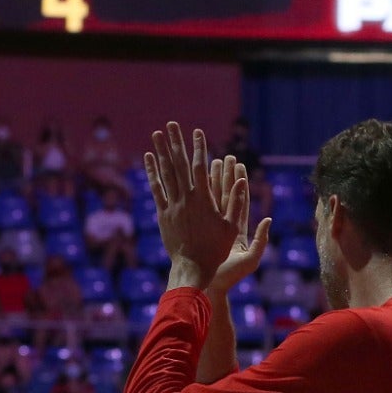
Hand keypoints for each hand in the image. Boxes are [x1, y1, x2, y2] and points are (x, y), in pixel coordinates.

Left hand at [143, 123, 242, 290]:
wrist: (192, 268)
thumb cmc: (216, 250)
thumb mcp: (232, 228)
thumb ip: (236, 202)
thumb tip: (242, 180)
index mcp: (204, 200)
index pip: (200, 167)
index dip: (199, 148)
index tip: (197, 132)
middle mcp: (186, 199)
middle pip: (179, 165)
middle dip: (176, 142)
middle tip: (171, 124)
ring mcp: (172, 206)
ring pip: (165, 173)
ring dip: (160, 151)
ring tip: (157, 133)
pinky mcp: (163, 214)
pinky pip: (156, 189)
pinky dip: (152, 173)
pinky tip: (149, 158)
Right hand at [205, 154, 270, 296]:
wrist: (210, 288)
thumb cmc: (229, 278)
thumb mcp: (249, 259)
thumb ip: (261, 240)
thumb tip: (268, 220)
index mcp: (238, 229)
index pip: (240, 199)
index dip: (238, 181)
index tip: (237, 164)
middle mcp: (224, 226)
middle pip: (225, 194)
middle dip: (224, 175)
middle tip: (224, 156)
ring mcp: (210, 228)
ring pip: (208, 199)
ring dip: (208, 182)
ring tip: (206, 162)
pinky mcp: (197, 232)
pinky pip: (195, 210)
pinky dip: (192, 195)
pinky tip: (187, 181)